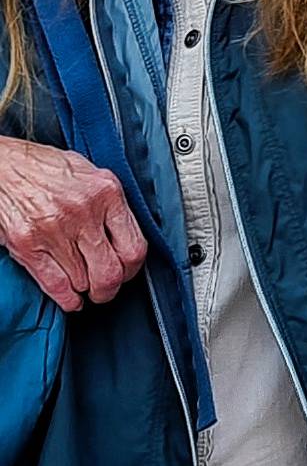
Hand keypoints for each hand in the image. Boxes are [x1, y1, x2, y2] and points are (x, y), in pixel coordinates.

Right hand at [0, 136, 146, 311]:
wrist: (1, 165)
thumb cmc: (42, 167)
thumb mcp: (88, 173)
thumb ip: (109, 203)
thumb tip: (124, 233)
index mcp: (105, 192)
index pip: (134, 247)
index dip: (132, 269)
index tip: (126, 272)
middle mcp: (83, 212)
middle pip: (111, 272)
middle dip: (110, 288)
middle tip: (106, 288)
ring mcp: (54, 230)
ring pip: (83, 282)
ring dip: (84, 288)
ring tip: (82, 283)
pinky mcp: (27, 245)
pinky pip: (56, 285)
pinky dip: (66, 299)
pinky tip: (70, 299)